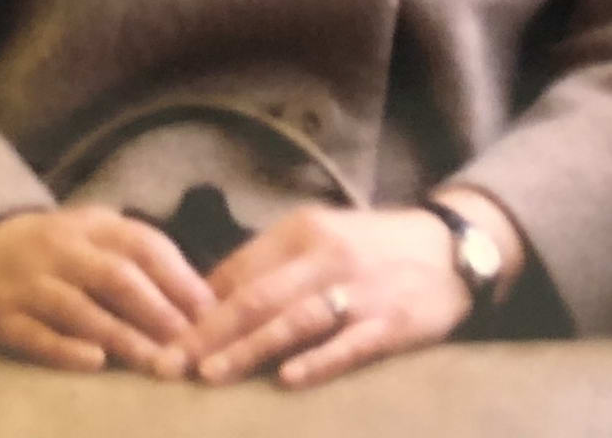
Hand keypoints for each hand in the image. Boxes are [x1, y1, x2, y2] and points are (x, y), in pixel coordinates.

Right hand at [0, 206, 214, 374]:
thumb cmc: (51, 252)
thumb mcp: (91, 236)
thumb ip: (136, 258)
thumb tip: (199, 298)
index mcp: (89, 226)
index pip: (141, 244)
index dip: (178, 277)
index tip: (208, 310)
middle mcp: (59, 250)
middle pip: (116, 277)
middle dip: (157, 311)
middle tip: (188, 344)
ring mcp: (28, 284)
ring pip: (81, 310)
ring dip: (124, 338)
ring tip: (158, 364)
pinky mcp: (1, 318)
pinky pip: (36, 336)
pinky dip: (66, 350)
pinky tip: (95, 363)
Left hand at [174, 206, 468, 390]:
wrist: (450, 247)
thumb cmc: (370, 248)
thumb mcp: (317, 238)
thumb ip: (268, 265)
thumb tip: (206, 299)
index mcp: (301, 231)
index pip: (237, 271)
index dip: (196, 307)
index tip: (160, 337)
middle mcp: (325, 256)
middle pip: (257, 297)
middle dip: (208, 333)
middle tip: (169, 364)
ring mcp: (360, 290)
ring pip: (294, 321)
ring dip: (248, 349)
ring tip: (210, 374)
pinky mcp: (392, 322)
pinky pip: (349, 344)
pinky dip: (318, 361)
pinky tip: (288, 380)